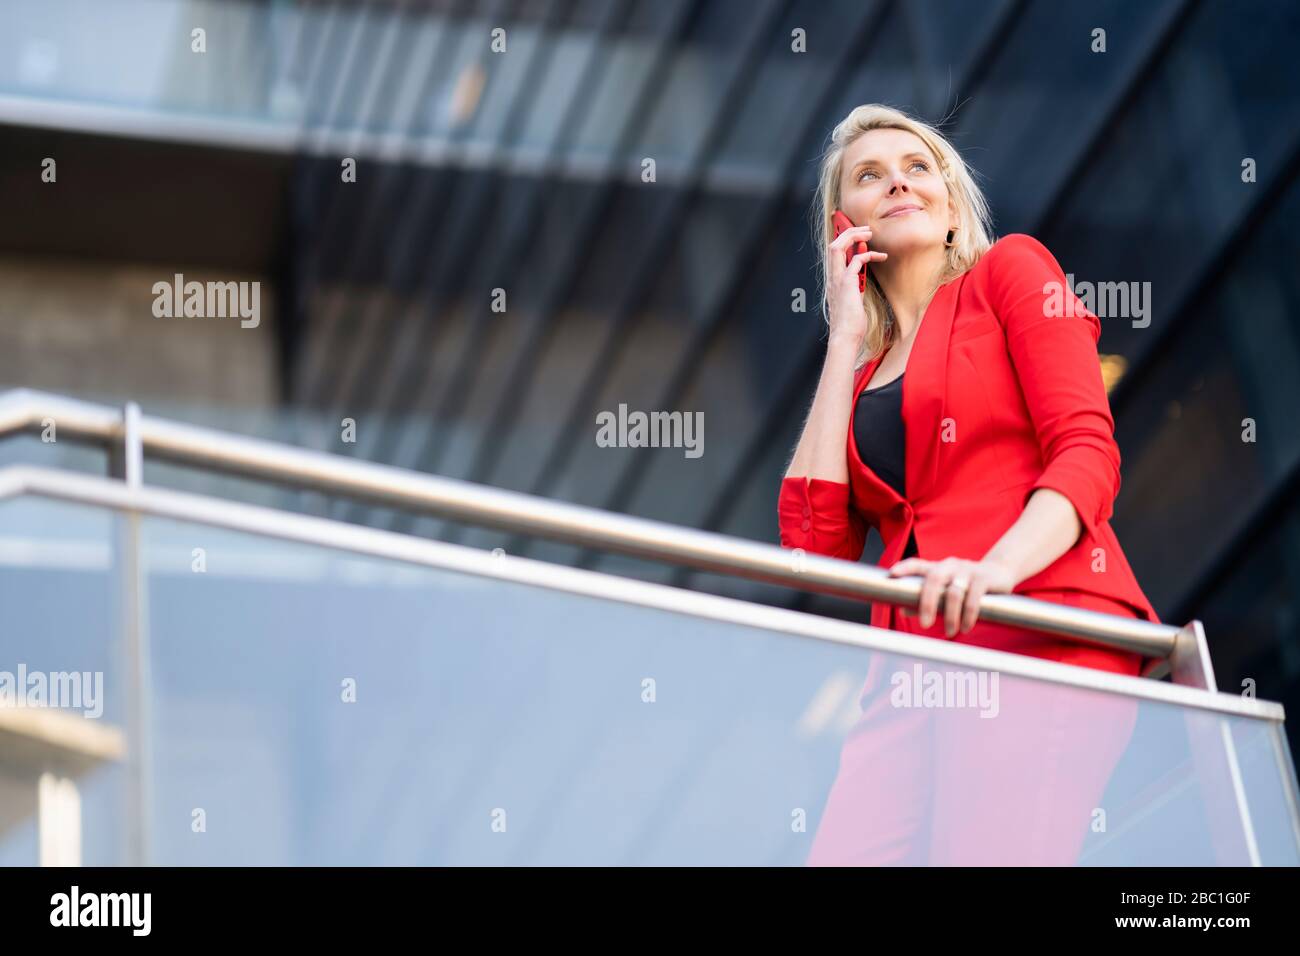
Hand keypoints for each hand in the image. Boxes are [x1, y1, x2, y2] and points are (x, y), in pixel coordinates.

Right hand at [826, 225, 886, 348]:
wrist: (846, 336)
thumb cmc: (851, 323)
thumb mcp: (853, 300)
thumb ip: (855, 285)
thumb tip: (862, 277)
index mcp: (833, 280)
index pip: (833, 252)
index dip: (842, 238)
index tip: (855, 232)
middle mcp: (832, 277)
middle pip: (833, 244)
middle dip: (847, 231)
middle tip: (864, 229)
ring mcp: (837, 279)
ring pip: (837, 247)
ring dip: (853, 236)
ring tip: (869, 233)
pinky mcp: (846, 283)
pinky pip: (856, 260)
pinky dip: (868, 254)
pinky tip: (880, 257)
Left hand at [886, 556, 1016, 636]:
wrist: (999, 573)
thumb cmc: (965, 584)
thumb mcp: (945, 590)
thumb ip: (925, 599)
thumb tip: (902, 610)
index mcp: (937, 567)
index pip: (917, 564)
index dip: (904, 568)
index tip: (891, 574)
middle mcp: (949, 565)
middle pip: (934, 579)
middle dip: (927, 603)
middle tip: (924, 625)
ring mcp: (967, 570)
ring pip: (954, 593)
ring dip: (950, 616)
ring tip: (949, 632)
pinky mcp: (983, 578)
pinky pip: (973, 598)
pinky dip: (968, 615)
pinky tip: (966, 627)